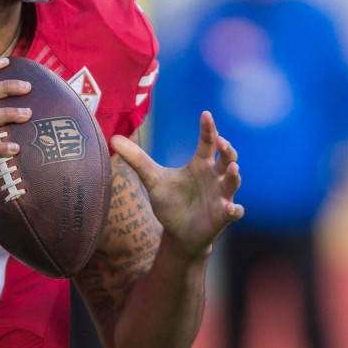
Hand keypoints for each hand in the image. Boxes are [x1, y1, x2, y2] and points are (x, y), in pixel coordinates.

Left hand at [111, 111, 242, 258]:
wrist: (178, 233)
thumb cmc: (171, 203)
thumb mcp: (152, 180)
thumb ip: (136, 160)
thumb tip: (113, 139)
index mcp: (200, 164)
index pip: (207, 142)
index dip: (208, 129)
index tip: (206, 114)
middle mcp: (214, 177)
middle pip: (226, 158)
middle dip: (226, 150)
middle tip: (220, 142)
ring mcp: (221, 196)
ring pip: (232, 182)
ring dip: (234, 176)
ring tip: (233, 169)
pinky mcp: (222, 216)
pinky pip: (233, 211)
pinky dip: (234, 210)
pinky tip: (231, 209)